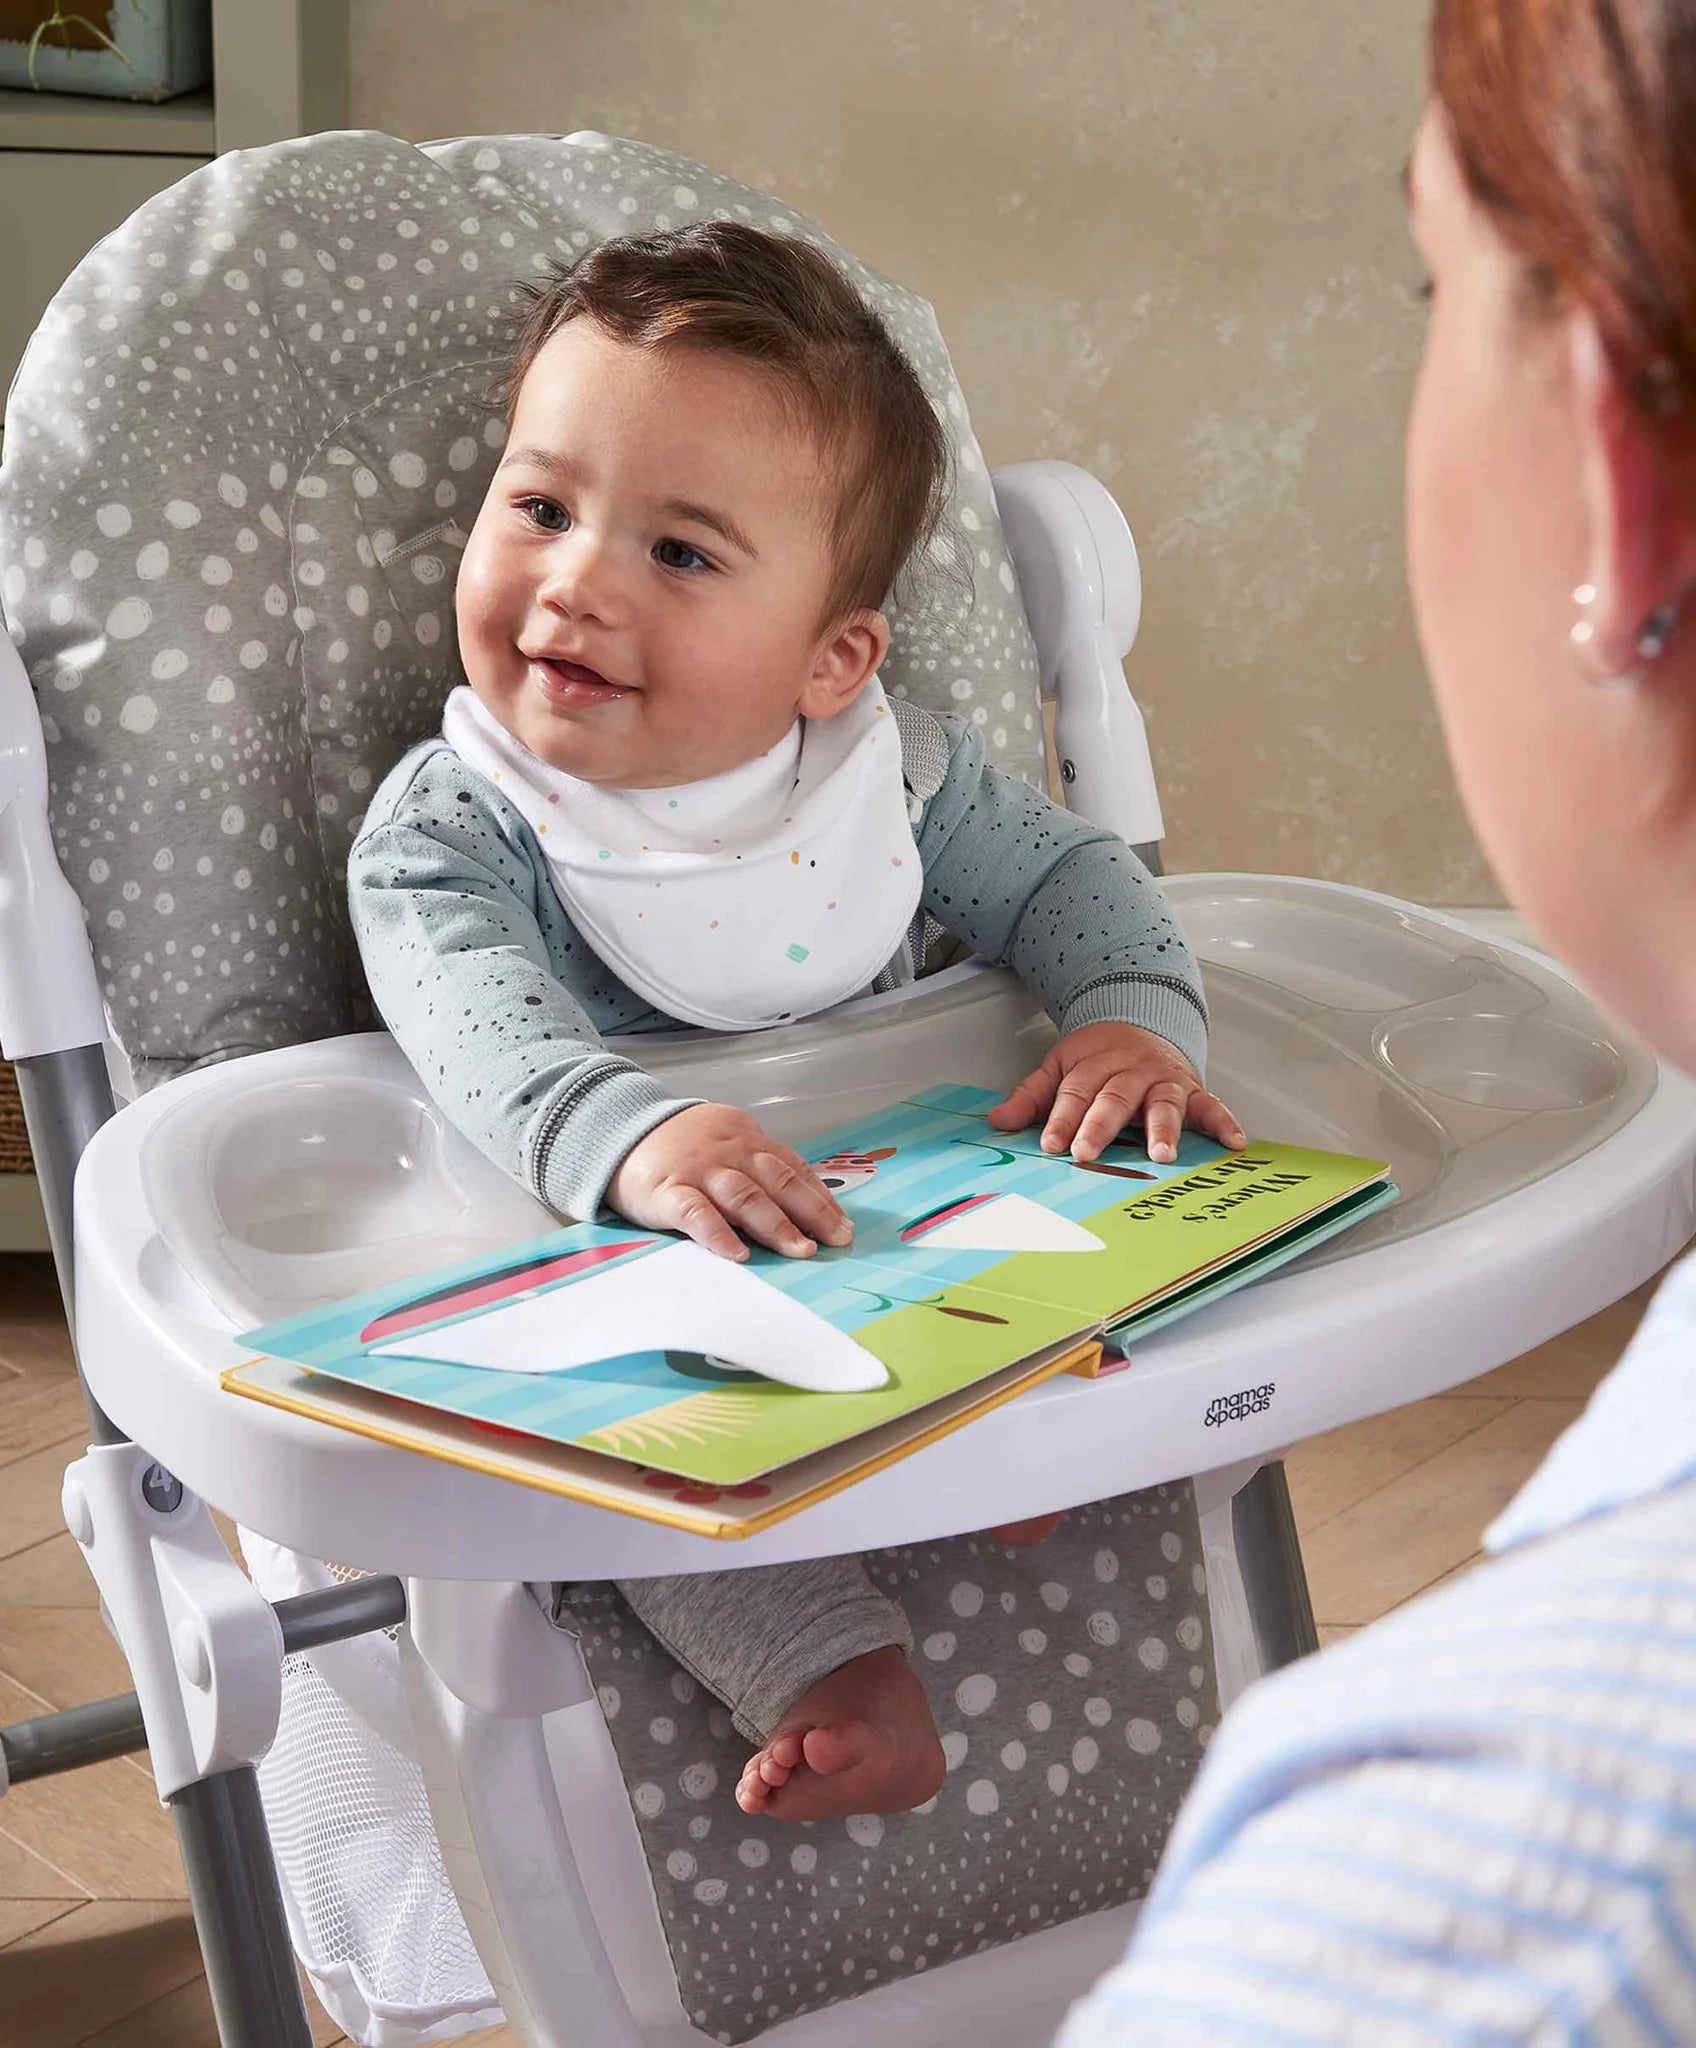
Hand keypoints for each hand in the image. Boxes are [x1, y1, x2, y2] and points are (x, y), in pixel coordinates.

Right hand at [608, 1103, 854, 1261]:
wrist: (617, 1130)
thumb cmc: (680, 1147)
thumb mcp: (724, 1145)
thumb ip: (757, 1167)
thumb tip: (803, 1206)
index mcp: (748, 1140)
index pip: (793, 1169)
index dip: (821, 1199)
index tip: (844, 1228)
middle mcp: (729, 1153)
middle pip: (778, 1182)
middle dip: (811, 1213)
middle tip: (836, 1241)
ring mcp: (698, 1171)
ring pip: (744, 1196)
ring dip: (776, 1225)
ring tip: (800, 1250)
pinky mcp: (666, 1191)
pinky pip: (696, 1213)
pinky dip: (718, 1234)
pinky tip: (738, 1254)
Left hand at [988, 1021, 1246, 1164]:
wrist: (1141, 1017)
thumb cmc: (1099, 1054)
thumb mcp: (1060, 1066)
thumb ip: (1033, 1096)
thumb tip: (996, 1120)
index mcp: (1094, 1066)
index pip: (1074, 1093)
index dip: (1061, 1119)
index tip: (1051, 1144)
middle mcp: (1130, 1072)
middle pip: (1113, 1099)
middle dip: (1100, 1126)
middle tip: (1088, 1152)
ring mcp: (1163, 1081)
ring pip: (1161, 1104)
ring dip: (1162, 1129)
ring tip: (1160, 1155)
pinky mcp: (1192, 1089)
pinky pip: (1211, 1105)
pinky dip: (1224, 1122)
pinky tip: (1233, 1143)